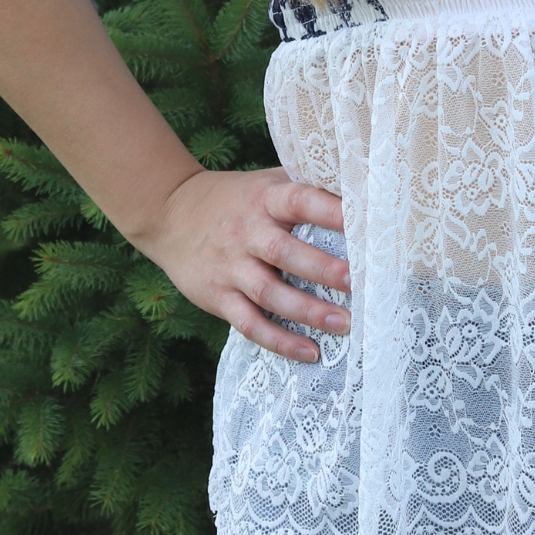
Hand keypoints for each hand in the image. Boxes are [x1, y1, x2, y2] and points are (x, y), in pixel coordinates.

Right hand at [136, 167, 350, 361]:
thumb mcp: (267, 182)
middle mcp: (248, 232)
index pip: (300, 201)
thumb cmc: (236, 198)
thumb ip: (305, 187)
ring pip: (270, 293)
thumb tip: (360, 190)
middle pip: (286, 253)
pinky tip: (310, 353)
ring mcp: (231, 266)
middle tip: (359, 282)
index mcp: (266, 199)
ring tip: (345, 324)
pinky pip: (249, 323)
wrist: (170, 212)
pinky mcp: (217, 296)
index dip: (330, 211)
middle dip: (323, 269)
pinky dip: (279, 341)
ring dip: (308, 311)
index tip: (364, 223)